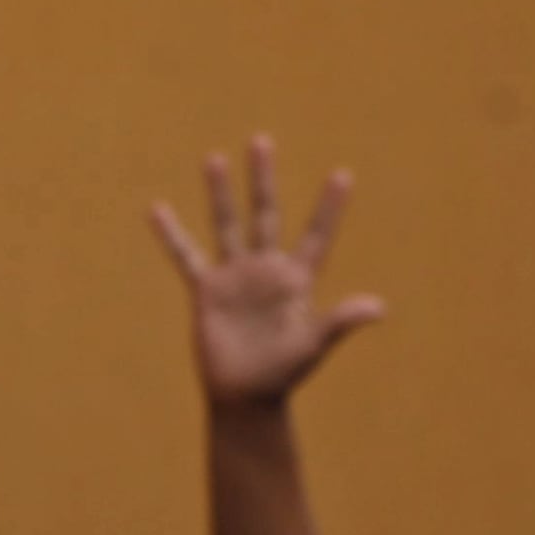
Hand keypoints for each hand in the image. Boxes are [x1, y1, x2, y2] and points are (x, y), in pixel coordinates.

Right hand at [148, 135, 383, 410]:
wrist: (244, 394)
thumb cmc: (283, 372)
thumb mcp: (313, 345)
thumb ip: (340, 322)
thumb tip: (378, 309)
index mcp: (297, 279)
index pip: (316, 234)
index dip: (329, 207)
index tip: (342, 174)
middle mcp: (266, 269)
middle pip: (266, 214)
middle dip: (263, 178)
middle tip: (262, 140)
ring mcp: (234, 277)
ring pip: (226, 225)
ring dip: (220, 192)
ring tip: (214, 158)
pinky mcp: (206, 290)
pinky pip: (186, 256)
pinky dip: (171, 235)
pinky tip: (157, 209)